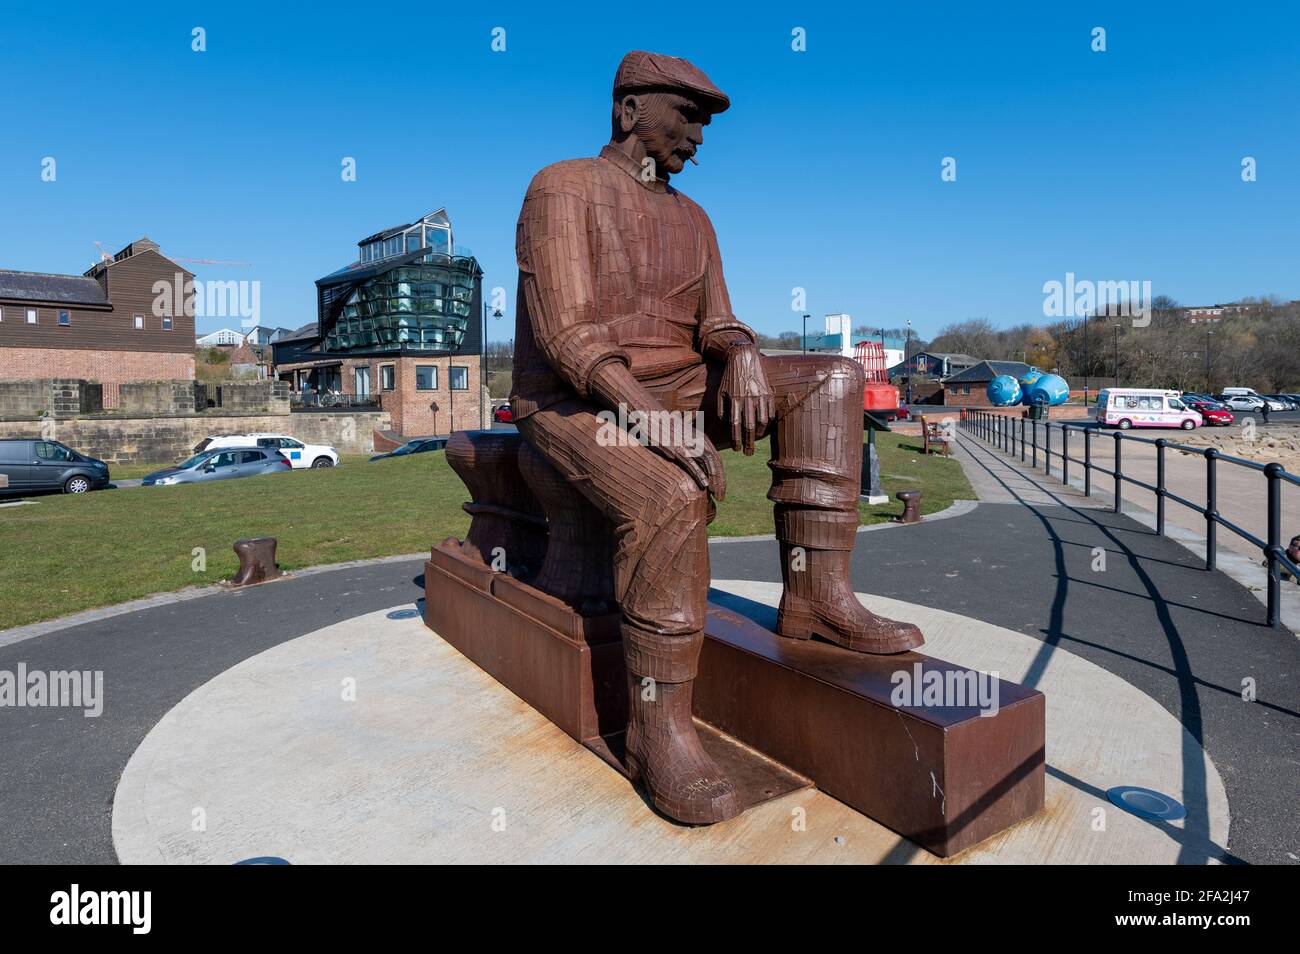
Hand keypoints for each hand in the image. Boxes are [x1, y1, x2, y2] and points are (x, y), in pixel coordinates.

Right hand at [591, 360, 724, 497]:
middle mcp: (695, 438)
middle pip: (715, 460)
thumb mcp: (672, 434)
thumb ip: (680, 443)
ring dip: (715, 479)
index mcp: (696, 436)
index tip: (720, 486)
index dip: (719, 472)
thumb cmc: (655, 424)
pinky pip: (692, 462)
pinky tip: (704, 484)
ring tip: (717, 493)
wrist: (643, 412)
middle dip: (720, 479)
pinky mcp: (676, 446)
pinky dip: (700, 473)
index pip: (714, 456)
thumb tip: (681, 457)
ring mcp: (686, 442)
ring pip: (708, 462)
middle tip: (721, 495)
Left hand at [716, 344, 773, 454]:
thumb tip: (727, 426)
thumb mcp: (720, 392)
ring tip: (755, 442)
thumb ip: (722, 410)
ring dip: (758, 435)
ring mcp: (760, 395)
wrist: (743, 358)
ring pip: (762, 421)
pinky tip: (763, 430)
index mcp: (735, 399)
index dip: (736, 439)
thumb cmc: (729, 378)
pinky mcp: (769, 392)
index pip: (735, 425)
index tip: (736, 449)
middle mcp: (748, 398)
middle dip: (748, 443)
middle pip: (749, 427)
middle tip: (747, 454)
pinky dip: (768, 424)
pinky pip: (771, 412)